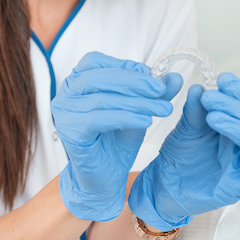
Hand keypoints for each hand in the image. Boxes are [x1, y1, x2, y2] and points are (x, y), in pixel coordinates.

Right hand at [51, 51, 182, 221]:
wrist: (104, 178)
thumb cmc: (116, 139)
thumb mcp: (139, 109)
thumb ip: (154, 92)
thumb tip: (175, 77)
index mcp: (78, 80)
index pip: (97, 61)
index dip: (127, 67)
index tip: (154, 77)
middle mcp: (66, 93)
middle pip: (100, 77)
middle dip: (136, 82)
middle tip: (162, 90)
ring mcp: (64, 112)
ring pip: (103, 99)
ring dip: (137, 102)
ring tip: (163, 108)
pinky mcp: (70, 132)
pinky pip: (99, 119)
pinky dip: (126, 117)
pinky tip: (146, 121)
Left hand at [128, 72, 239, 230]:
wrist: (163, 188)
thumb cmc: (178, 157)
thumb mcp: (186, 128)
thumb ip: (195, 110)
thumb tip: (199, 87)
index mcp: (232, 127)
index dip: (235, 91)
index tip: (223, 78)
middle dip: (231, 106)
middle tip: (208, 97)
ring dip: (238, 125)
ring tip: (213, 117)